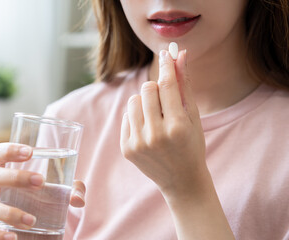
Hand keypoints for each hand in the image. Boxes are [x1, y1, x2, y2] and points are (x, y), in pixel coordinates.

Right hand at [0, 143, 85, 239]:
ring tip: (33, 221)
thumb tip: (78, 200)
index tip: (30, 152)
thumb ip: (72, 190)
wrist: (33, 223)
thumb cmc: (43, 197)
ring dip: (10, 212)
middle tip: (41, 182)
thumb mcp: (60, 190)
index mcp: (4, 170)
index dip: (9, 150)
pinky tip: (13, 237)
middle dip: (16, 177)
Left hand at [120, 48, 207, 200]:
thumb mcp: (194, 117)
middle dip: (156, 88)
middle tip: (164, 99)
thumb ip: (185, 86)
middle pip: (147, 89)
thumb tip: (180, 56)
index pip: (167, 85)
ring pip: (133, 101)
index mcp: (177, 127)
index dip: (166, 66)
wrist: (181, 180)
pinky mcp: (126, 148)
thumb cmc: (192, 145)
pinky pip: (126, 116)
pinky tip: (148, 129)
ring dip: (144, 102)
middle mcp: (155, 135)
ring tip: (155, 116)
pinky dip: (136, 117)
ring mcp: (138, 143)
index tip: (166, 53)